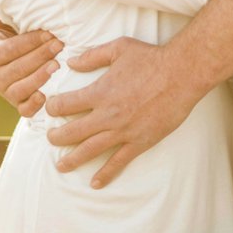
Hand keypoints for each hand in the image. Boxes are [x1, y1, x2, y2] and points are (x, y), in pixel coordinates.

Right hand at [0, 12, 62, 118]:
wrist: (23, 66)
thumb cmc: (19, 43)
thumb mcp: (10, 31)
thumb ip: (4, 23)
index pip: (11, 48)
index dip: (31, 41)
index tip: (49, 34)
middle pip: (18, 68)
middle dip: (40, 55)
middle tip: (59, 45)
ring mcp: (6, 94)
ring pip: (20, 89)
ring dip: (39, 77)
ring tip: (56, 65)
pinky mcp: (18, 107)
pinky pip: (24, 110)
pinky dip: (33, 105)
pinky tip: (44, 96)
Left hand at [45, 36, 192, 188]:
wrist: (182, 74)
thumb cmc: (151, 58)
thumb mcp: (118, 48)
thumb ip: (92, 56)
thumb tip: (70, 62)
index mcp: (99, 92)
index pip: (65, 105)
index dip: (52, 108)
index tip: (49, 109)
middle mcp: (107, 115)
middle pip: (72, 132)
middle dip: (56, 137)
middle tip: (50, 139)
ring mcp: (123, 131)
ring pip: (90, 150)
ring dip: (72, 159)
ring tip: (60, 166)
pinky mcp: (140, 142)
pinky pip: (119, 162)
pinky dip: (105, 174)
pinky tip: (95, 183)